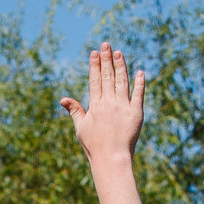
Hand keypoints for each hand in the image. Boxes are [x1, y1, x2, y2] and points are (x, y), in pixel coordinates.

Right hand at [60, 42, 145, 163]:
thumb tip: (63, 99)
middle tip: (106, 44)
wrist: (112, 159)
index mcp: (95, 106)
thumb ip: (75, 110)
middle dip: (106, 59)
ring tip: (119, 53)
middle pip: (108, 76)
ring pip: (122, 82)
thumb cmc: (94, 145)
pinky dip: (140, 84)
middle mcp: (109, 103)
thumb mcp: (81, 127)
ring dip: (121, 66)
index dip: (95, 66)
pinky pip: (139, 95)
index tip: (94, 53)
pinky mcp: (136, 114)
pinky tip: (140, 73)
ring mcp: (123, 107)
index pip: (95, 80)